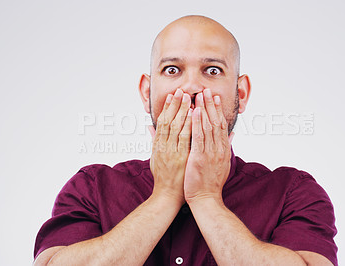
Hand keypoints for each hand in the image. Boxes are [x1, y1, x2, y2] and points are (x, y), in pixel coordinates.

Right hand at [149, 89, 191, 204]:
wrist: (167, 195)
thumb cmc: (163, 177)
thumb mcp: (155, 157)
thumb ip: (154, 140)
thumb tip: (149, 126)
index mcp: (158, 145)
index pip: (163, 122)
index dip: (168, 108)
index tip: (172, 95)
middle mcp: (163, 146)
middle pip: (170, 121)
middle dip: (176, 105)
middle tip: (182, 91)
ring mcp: (172, 151)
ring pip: (177, 127)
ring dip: (183, 111)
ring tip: (189, 97)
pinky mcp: (180, 158)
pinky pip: (186, 138)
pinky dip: (190, 125)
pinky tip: (194, 115)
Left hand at [184, 89, 233, 202]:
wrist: (206, 200)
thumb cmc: (211, 183)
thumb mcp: (222, 163)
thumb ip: (226, 147)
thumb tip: (231, 134)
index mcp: (223, 150)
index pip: (221, 125)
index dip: (217, 110)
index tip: (214, 97)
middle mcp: (219, 149)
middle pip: (215, 122)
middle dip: (210, 105)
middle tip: (206, 90)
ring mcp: (210, 154)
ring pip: (207, 127)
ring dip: (203, 109)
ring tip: (199, 95)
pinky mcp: (199, 158)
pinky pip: (198, 138)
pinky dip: (196, 123)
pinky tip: (194, 112)